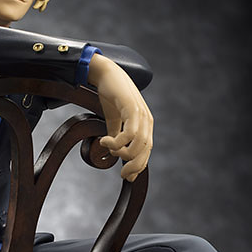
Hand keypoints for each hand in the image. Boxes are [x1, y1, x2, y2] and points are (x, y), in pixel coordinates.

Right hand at [88, 53, 152, 181]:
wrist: (106, 74)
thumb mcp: (113, 119)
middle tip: (122, 175)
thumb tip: (113, 151)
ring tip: (108, 148)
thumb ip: (115, 134)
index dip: (139, 165)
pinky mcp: (132, 108)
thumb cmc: (111, 96)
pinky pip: (129, 133)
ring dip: (123, 152)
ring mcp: (140, 114)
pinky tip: (104, 141)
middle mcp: (146, 120)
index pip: (146, 150)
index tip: (127, 177)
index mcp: (144, 124)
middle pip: (145, 150)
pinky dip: (117, 142)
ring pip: (138, 144)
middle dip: (135, 166)